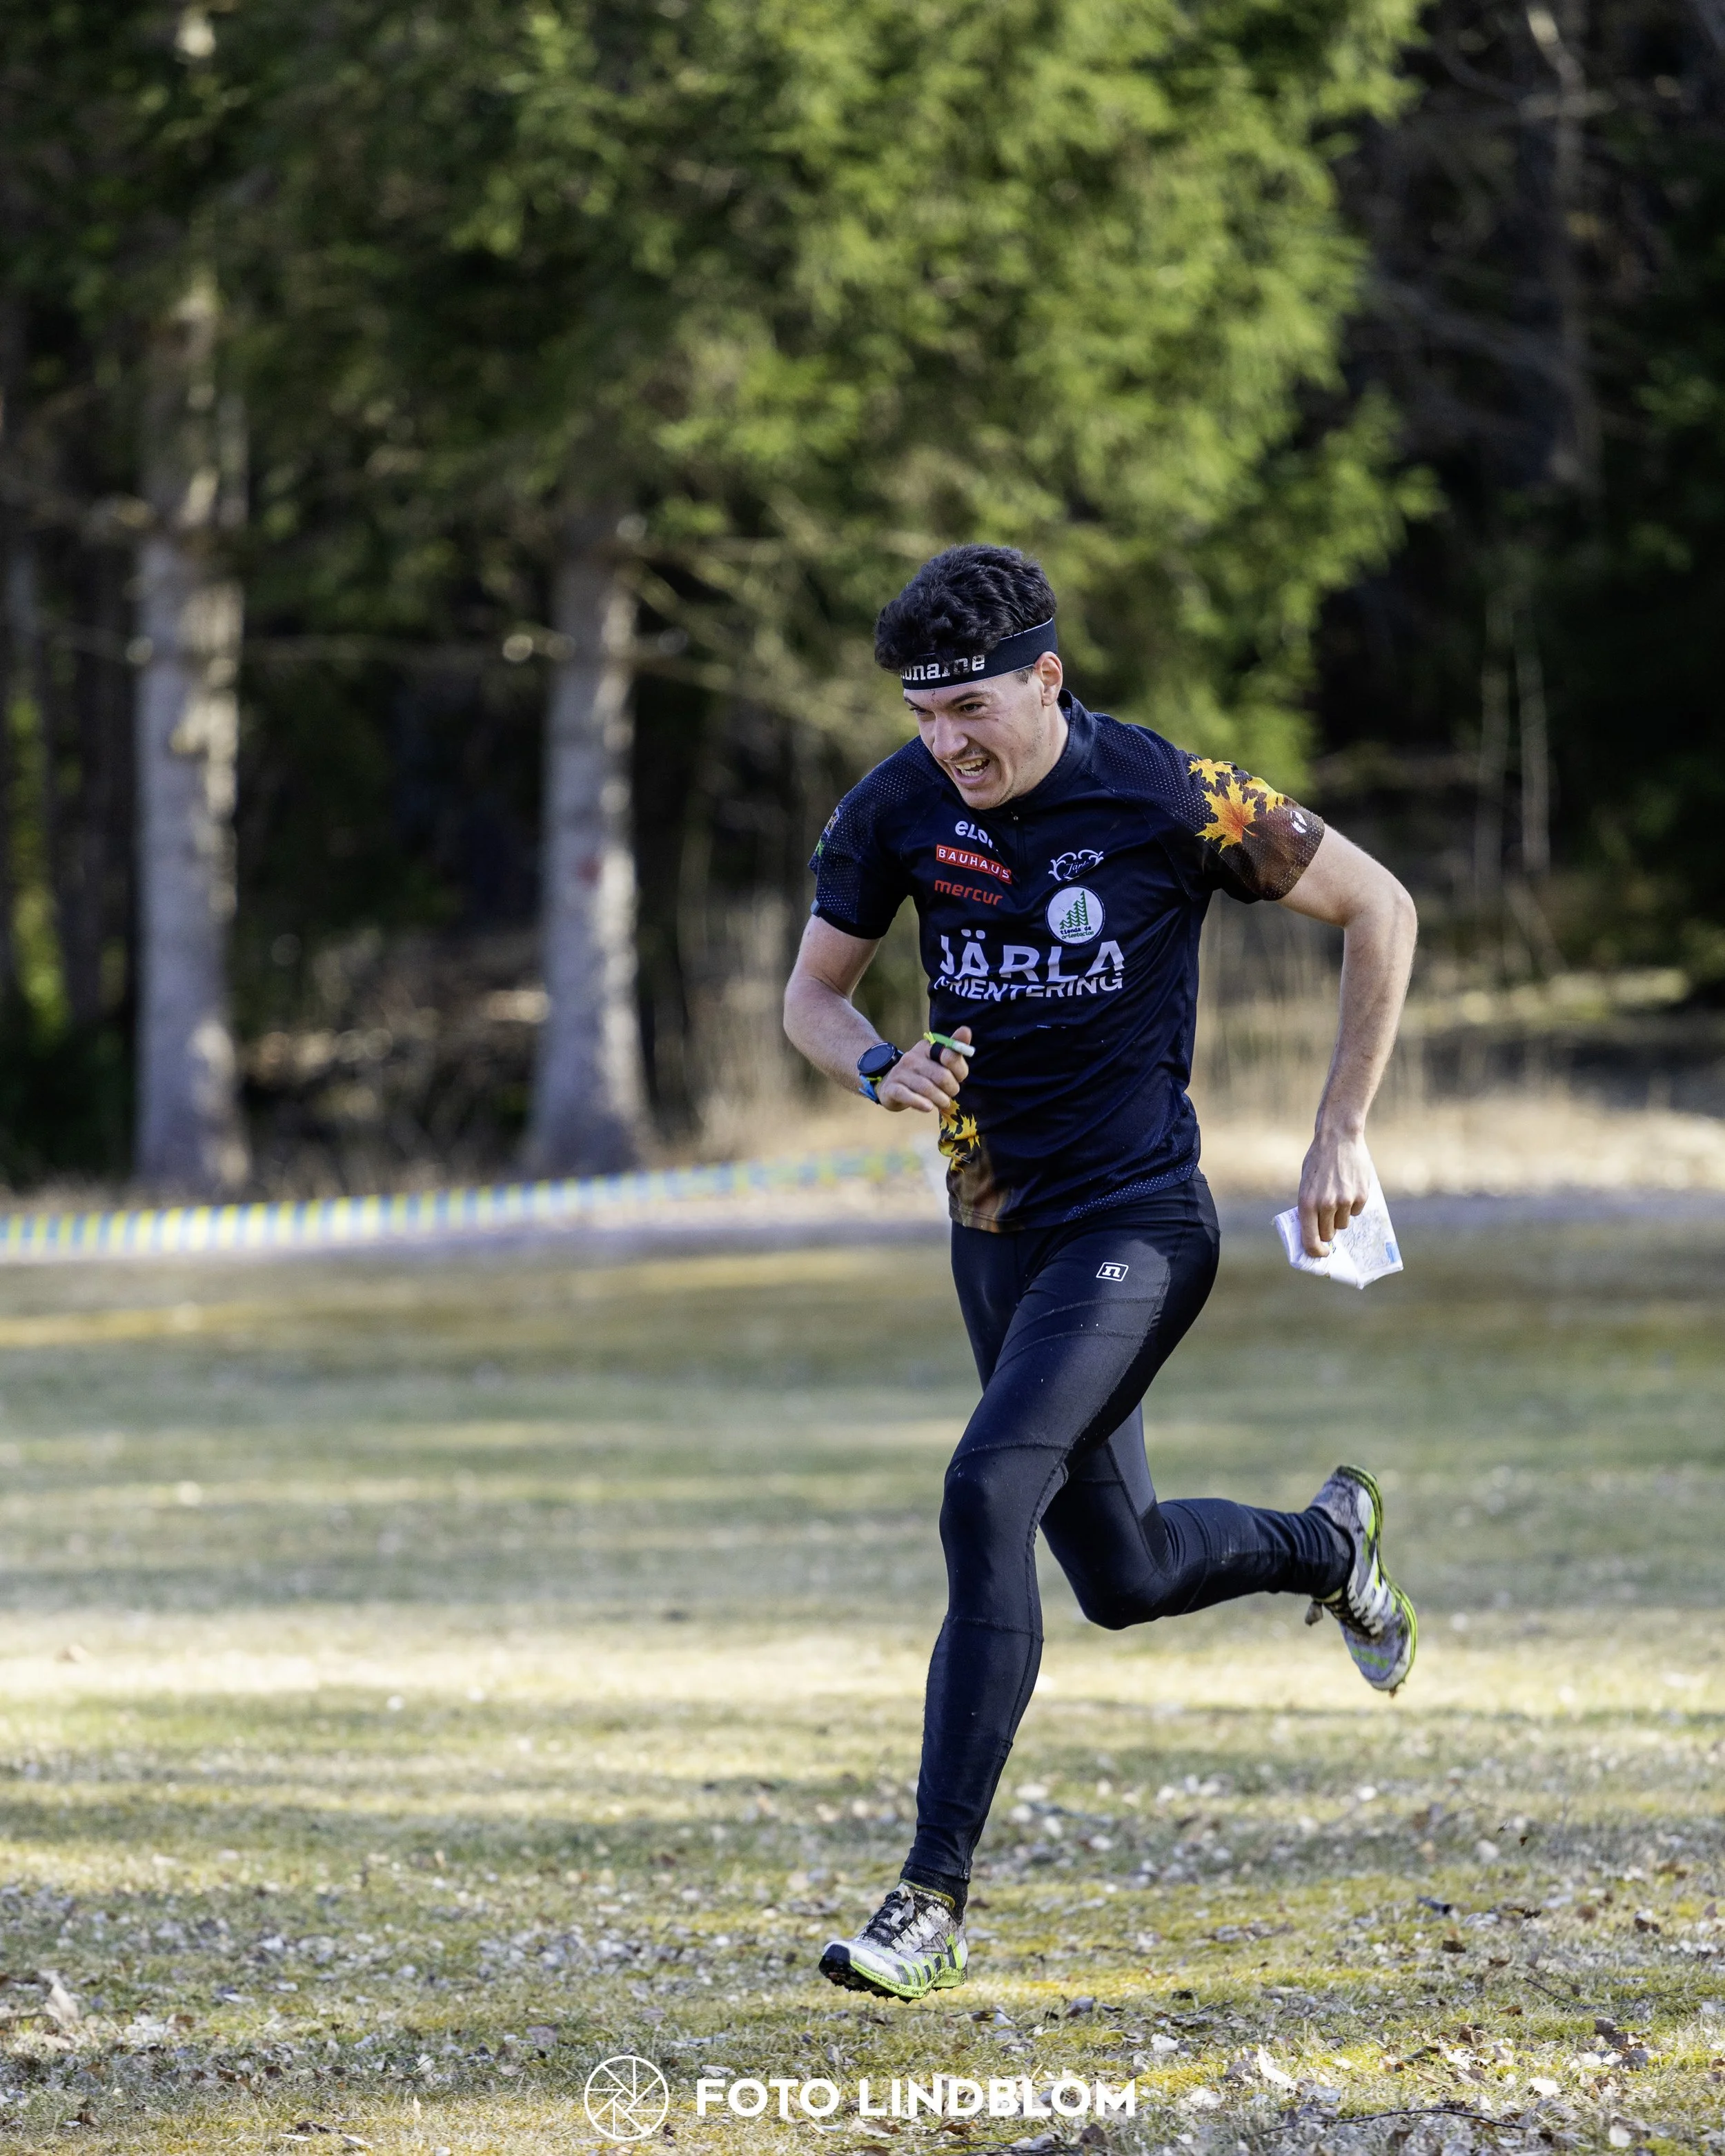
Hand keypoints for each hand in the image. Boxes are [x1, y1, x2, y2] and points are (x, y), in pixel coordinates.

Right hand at [879, 1026, 971, 1113]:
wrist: (892, 1086)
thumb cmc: (922, 1075)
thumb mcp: (939, 1062)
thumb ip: (954, 1050)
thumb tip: (966, 1030)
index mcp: (927, 1047)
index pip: (950, 1056)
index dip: (960, 1072)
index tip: (958, 1079)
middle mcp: (912, 1057)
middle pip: (941, 1076)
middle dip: (951, 1089)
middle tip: (950, 1094)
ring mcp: (900, 1073)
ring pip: (926, 1088)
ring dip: (940, 1099)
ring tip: (943, 1102)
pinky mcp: (892, 1089)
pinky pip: (907, 1096)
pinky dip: (920, 1103)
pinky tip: (928, 1108)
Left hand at [1298, 1124, 1371, 1256]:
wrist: (1338, 1137)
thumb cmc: (1318, 1161)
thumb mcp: (1305, 1184)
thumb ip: (1309, 1207)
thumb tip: (1314, 1233)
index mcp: (1306, 1203)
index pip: (1310, 1241)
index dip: (1315, 1252)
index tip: (1321, 1254)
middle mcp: (1325, 1205)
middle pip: (1328, 1235)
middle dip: (1327, 1230)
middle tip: (1327, 1217)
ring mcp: (1345, 1201)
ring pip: (1343, 1224)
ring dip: (1340, 1216)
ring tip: (1337, 1195)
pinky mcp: (1361, 1196)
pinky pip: (1357, 1212)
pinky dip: (1353, 1205)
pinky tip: (1349, 1187)